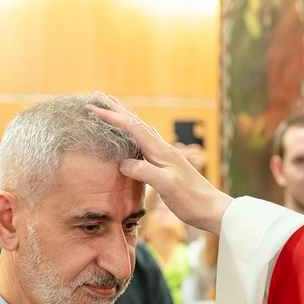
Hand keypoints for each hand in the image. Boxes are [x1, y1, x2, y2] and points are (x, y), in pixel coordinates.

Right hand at [86, 92, 232, 234]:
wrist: (211, 208)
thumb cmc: (190, 199)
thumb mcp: (166, 185)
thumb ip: (144, 171)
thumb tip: (123, 163)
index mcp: (161, 150)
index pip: (131, 128)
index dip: (111, 117)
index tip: (92, 108)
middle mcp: (162, 148)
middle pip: (134, 123)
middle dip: (115, 108)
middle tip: (98, 95)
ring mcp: (164, 156)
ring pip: (139, 130)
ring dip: (123, 118)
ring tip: (111, 108)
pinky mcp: (166, 165)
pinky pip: (144, 143)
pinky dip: (132, 133)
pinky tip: (131, 136)